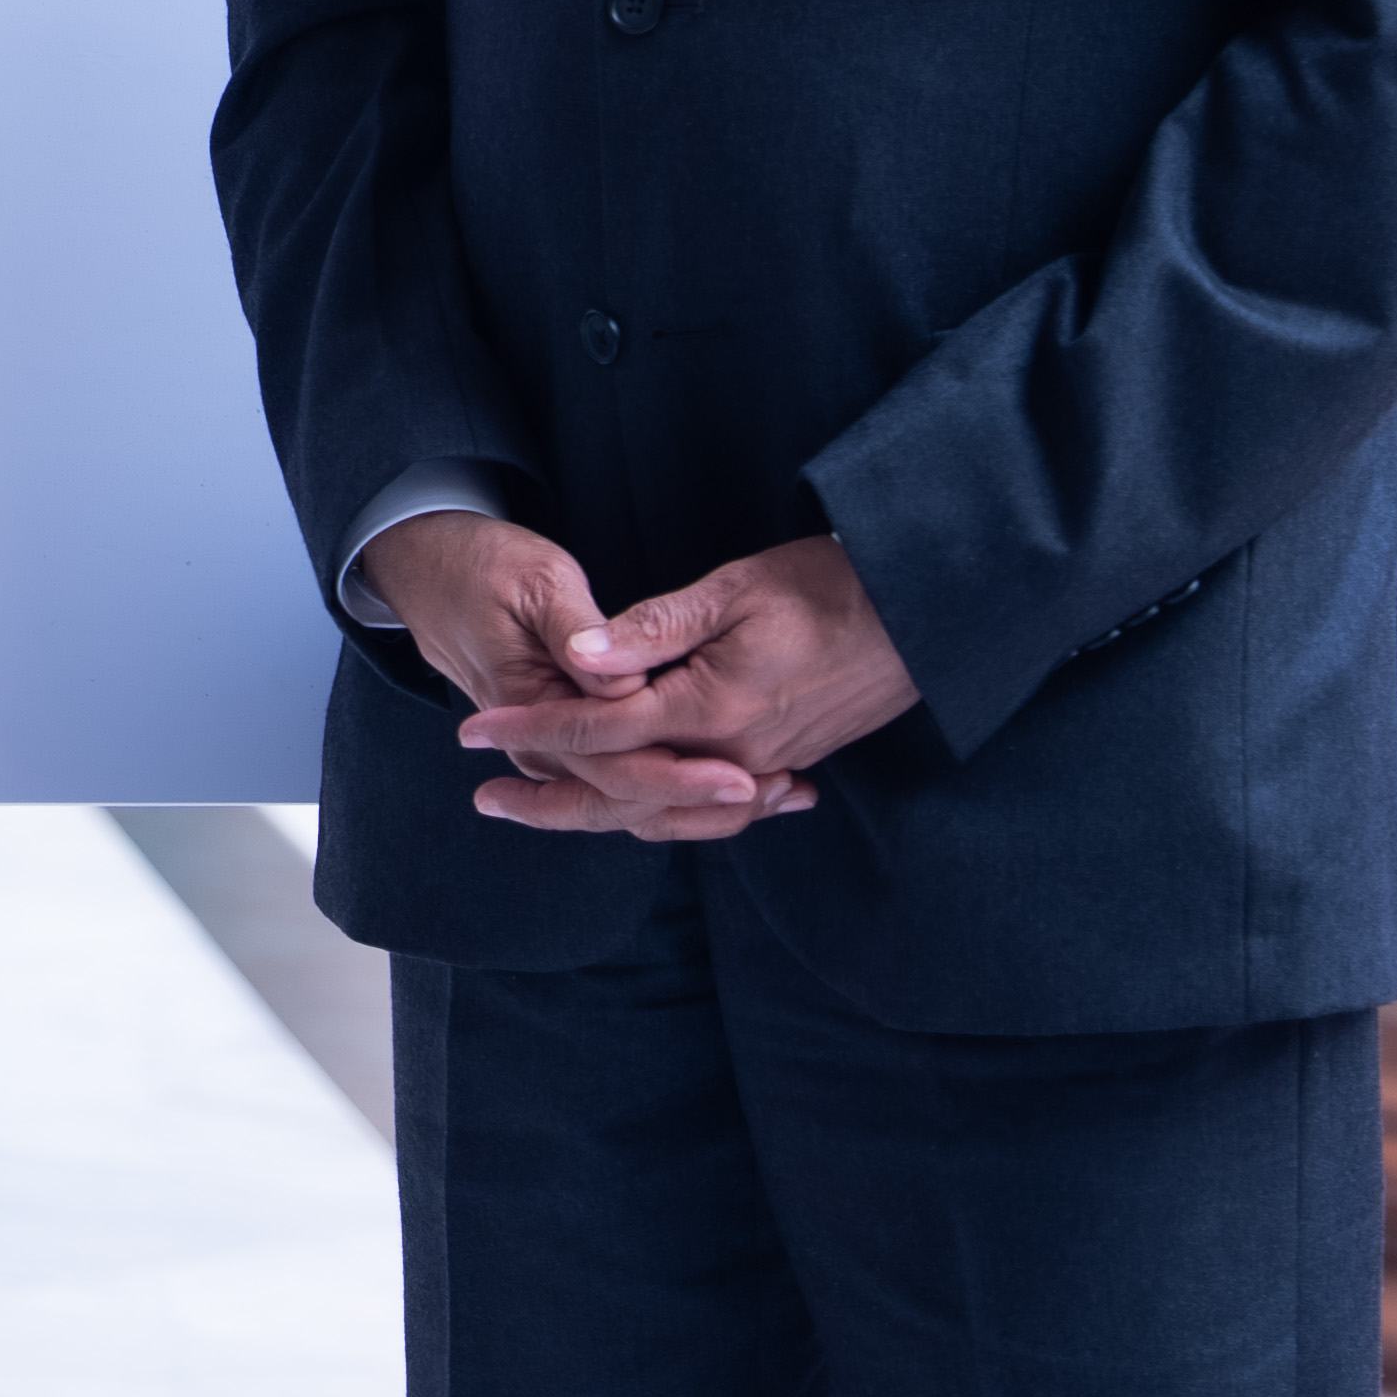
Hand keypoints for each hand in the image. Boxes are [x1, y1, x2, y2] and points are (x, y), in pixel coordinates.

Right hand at [369, 508, 803, 843]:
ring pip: (630, 801)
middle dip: (709, 803)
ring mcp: (552, 746)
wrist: (428, 569)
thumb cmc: (484, 565)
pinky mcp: (567, 737)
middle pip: (628, 797)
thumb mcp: (533, 581)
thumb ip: (578, 631)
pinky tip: (735, 784)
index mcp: (532, 704)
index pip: (614, 763)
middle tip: (783, 793)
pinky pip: (624, 782)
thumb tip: (618, 682)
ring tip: (780, 796)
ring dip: (703, 806)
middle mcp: (541, 742)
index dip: (681, 775)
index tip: (743, 776)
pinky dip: (681, 790)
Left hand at [462, 530, 923, 841]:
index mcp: (712, 707)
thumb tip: (581, 655)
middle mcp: (735, 753)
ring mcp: (764, 765)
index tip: (471, 732)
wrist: (925, 612)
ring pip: (665, 813)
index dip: (531, 729)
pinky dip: (664, 813)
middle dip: (548, 802)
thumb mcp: (735, 589)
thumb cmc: (829, 583)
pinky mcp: (787, 762)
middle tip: (484, 797)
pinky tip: (639, 806)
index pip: (599, 729)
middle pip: (622, 798)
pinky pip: (709, 809)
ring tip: (544, 805)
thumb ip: (654, 629)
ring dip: (599, 814)